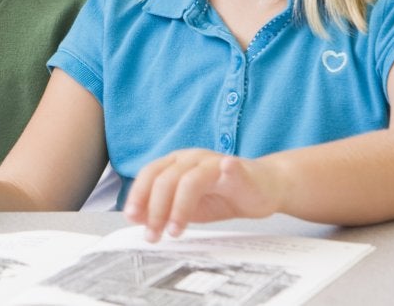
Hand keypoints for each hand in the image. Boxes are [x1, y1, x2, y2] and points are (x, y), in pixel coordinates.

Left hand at [123, 149, 281, 242]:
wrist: (262, 189)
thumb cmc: (223, 195)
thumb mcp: (186, 207)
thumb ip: (162, 210)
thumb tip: (135, 218)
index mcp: (175, 164)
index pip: (149, 175)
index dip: (138, 195)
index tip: (131, 218)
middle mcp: (191, 159)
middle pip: (165, 180)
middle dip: (155, 210)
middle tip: (154, 234)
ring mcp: (213, 162)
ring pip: (189, 180)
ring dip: (179, 208)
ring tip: (176, 231)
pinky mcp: (238, 170)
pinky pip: (230, 167)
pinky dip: (227, 168)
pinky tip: (226, 169)